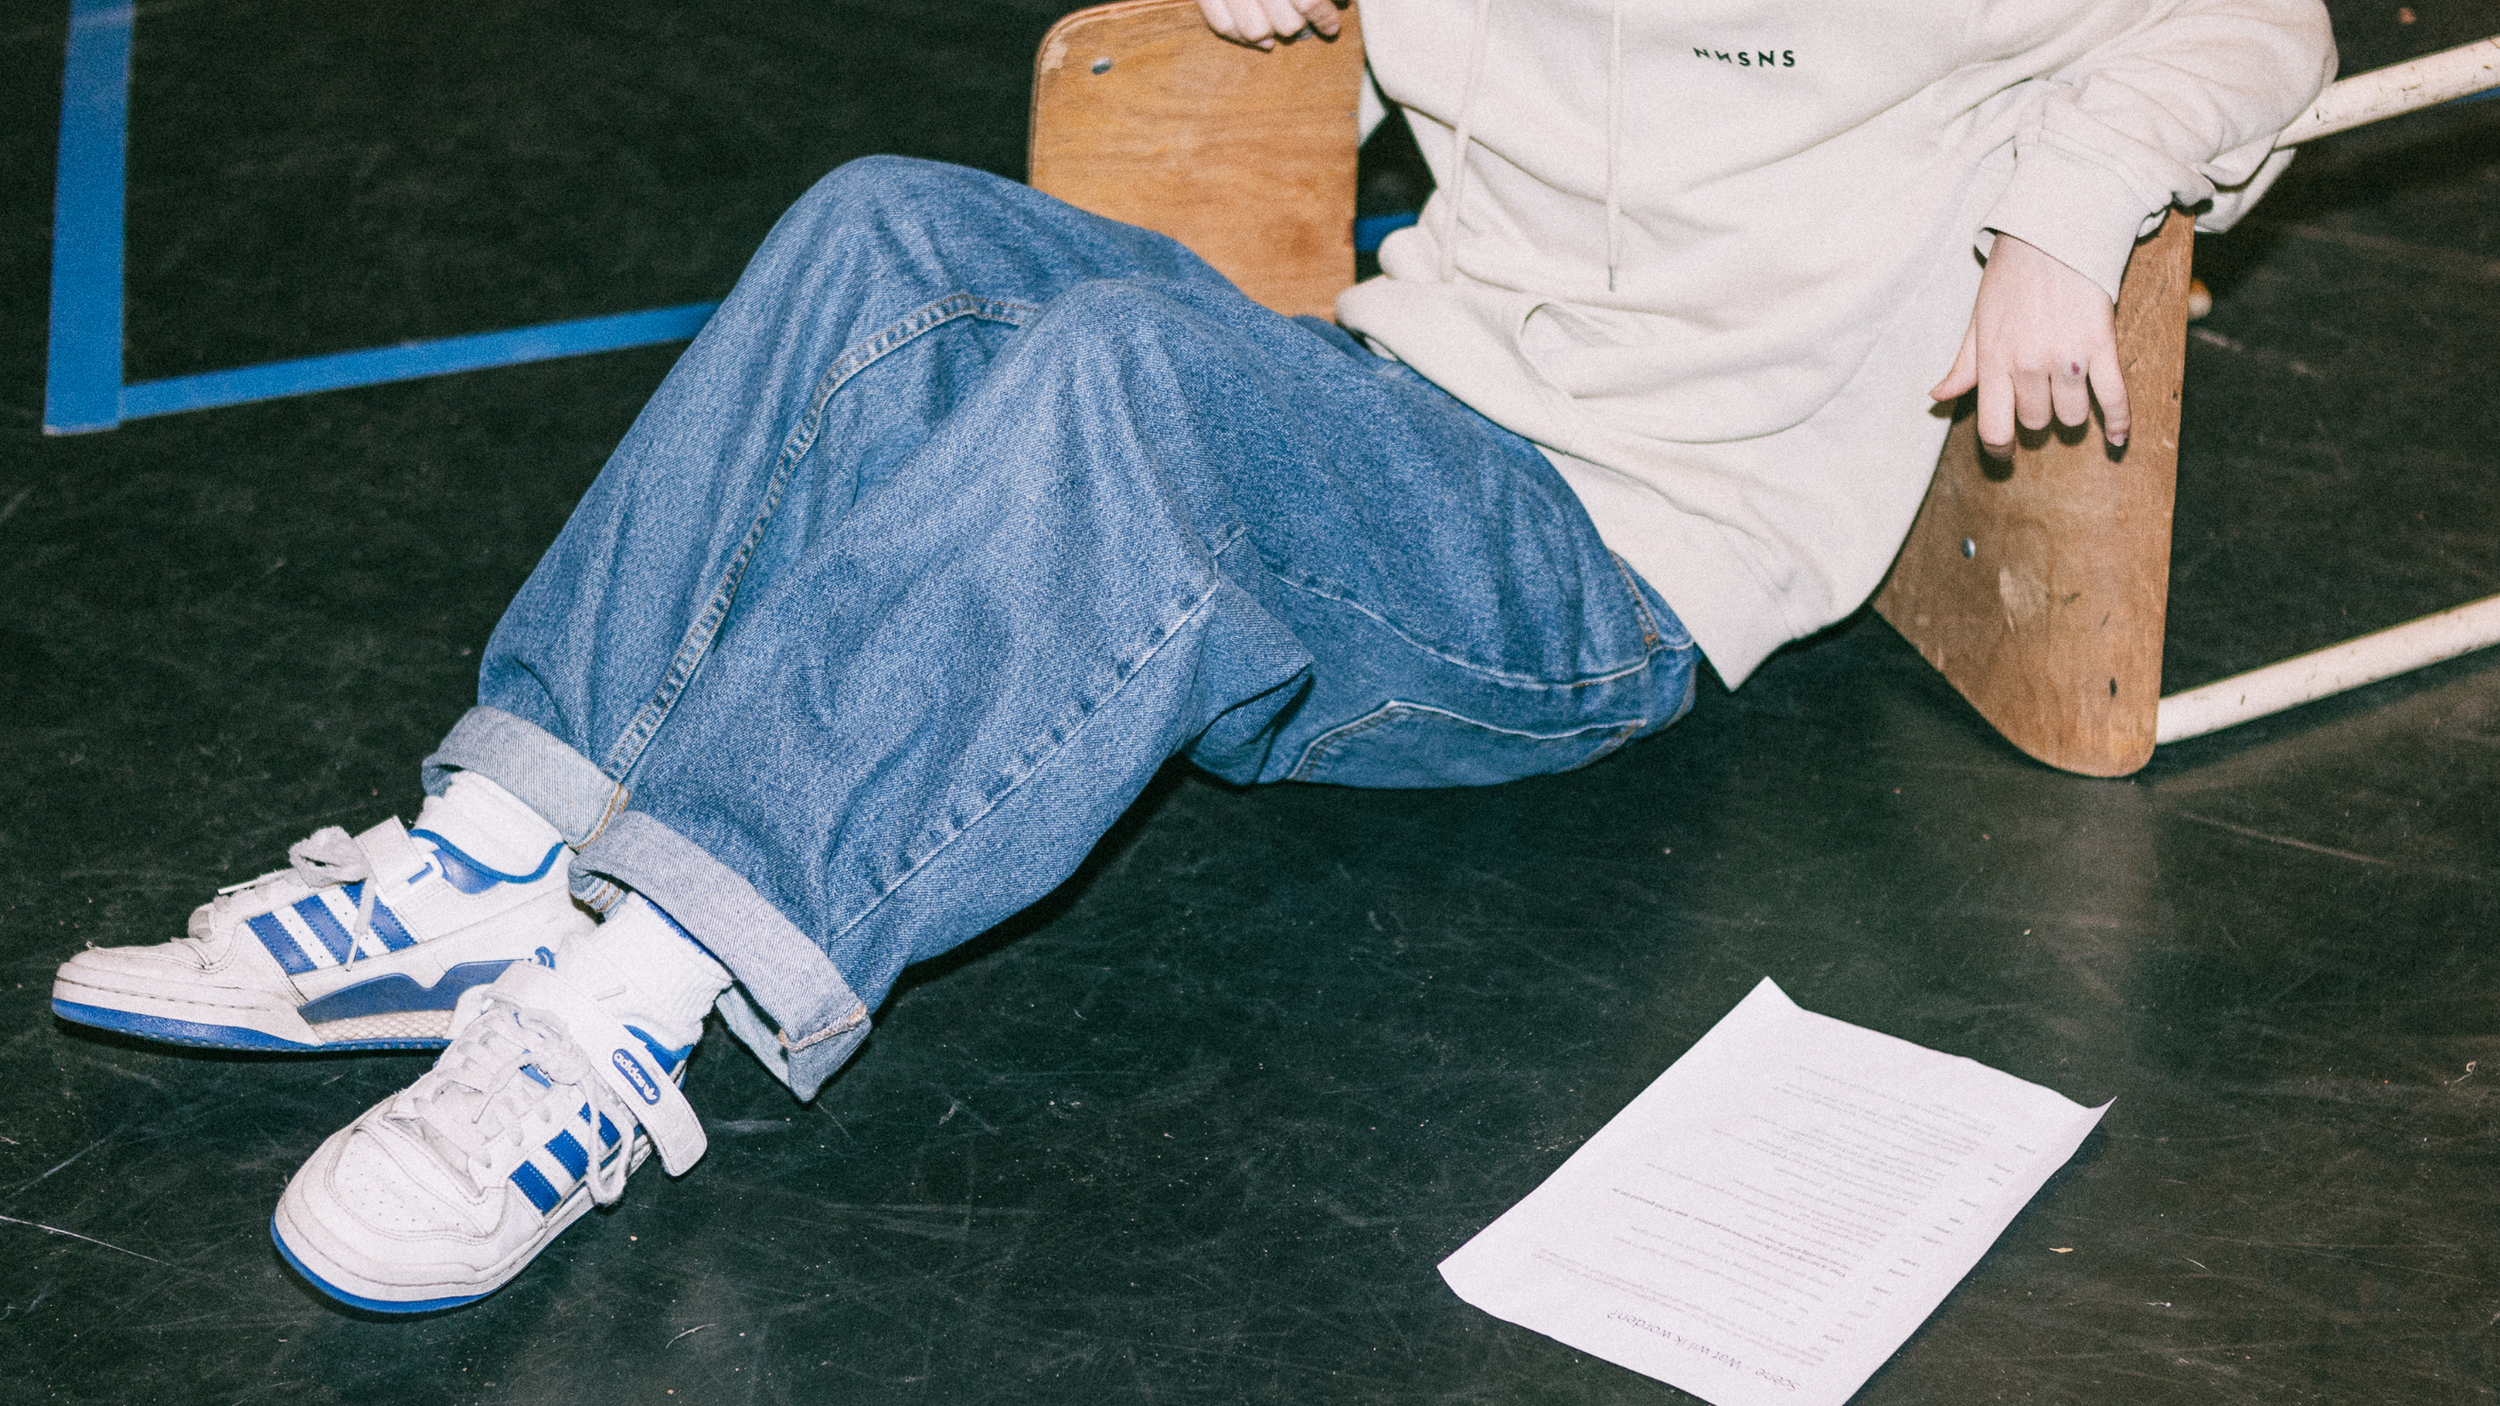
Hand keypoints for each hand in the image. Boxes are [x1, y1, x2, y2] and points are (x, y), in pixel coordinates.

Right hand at [1195, 0, 1342, 49]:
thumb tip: (1344, 2)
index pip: (1308, 2)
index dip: (1325, 16)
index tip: (1332, 23)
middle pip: (1286, 24)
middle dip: (1300, 25)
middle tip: (1308, 22)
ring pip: (1255, 31)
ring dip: (1273, 33)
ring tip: (1284, 29)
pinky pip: (1221, 25)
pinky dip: (1240, 36)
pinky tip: (1261, 40)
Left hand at [1929, 233, 2130, 457]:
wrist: (2054, 234)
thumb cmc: (2011, 276)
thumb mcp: (1978, 320)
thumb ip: (1963, 365)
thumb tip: (1937, 397)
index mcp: (1993, 361)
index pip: (1994, 428)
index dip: (1999, 449)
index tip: (2005, 453)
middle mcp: (2027, 366)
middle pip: (2036, 423)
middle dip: (2039, 415)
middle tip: (2042, 393)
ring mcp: (2066, 359)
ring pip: (2071, 416)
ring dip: (2072, 412)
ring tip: (2070, 391)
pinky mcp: (2101, 347)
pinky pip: (2114, 398)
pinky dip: (2118, 422)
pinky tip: (2115, 437)